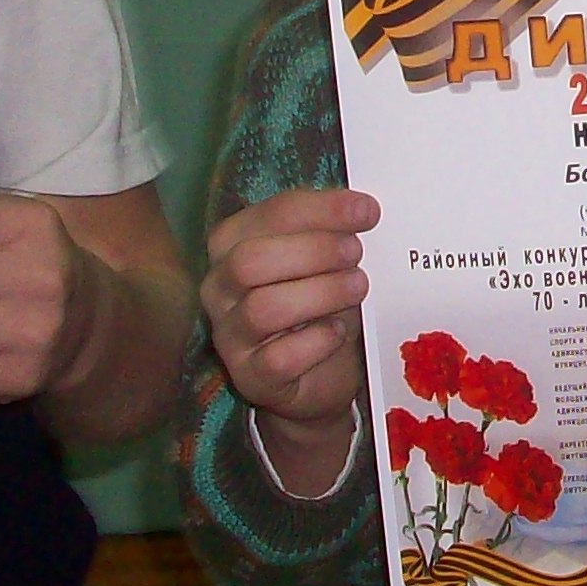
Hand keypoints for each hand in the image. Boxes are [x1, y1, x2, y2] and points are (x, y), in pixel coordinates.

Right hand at [201, 188, 376, 438]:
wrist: (320, 373)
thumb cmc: (319, 304)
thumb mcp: (325, 260)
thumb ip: (334, 231)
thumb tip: (364, 209)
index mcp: (233, 242)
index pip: (271, 214)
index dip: (322, 209)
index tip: (367, 211)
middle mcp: (219, 287)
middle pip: (250, 260)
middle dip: (313, 251)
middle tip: (356, 253)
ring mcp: (229, 335)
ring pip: (263, 308)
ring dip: (321, 293)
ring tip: (357, 287)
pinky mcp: (249, 376)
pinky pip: (278, 358)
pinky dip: (316, 341)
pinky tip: (337, 332)